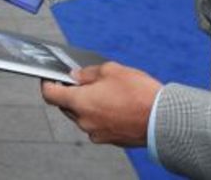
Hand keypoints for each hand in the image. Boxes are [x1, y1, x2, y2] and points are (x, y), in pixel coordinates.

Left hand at [41, 62, 161, 146]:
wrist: (163, 120)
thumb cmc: (138, 94)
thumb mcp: (111, 70)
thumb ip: (88, 73)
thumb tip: (76, 76)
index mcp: (80, 103)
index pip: (50, 95)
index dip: (48, 83)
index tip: (50, 77)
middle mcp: (84, 121)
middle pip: (66, 106)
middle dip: (71, 93)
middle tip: (84, 81)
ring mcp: (96, 133)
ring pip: (82, 116)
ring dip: (87, 105)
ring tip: (106, 92)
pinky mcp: (109, 140)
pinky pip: (97, 125)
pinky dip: (99, 115)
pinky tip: (114, 105)